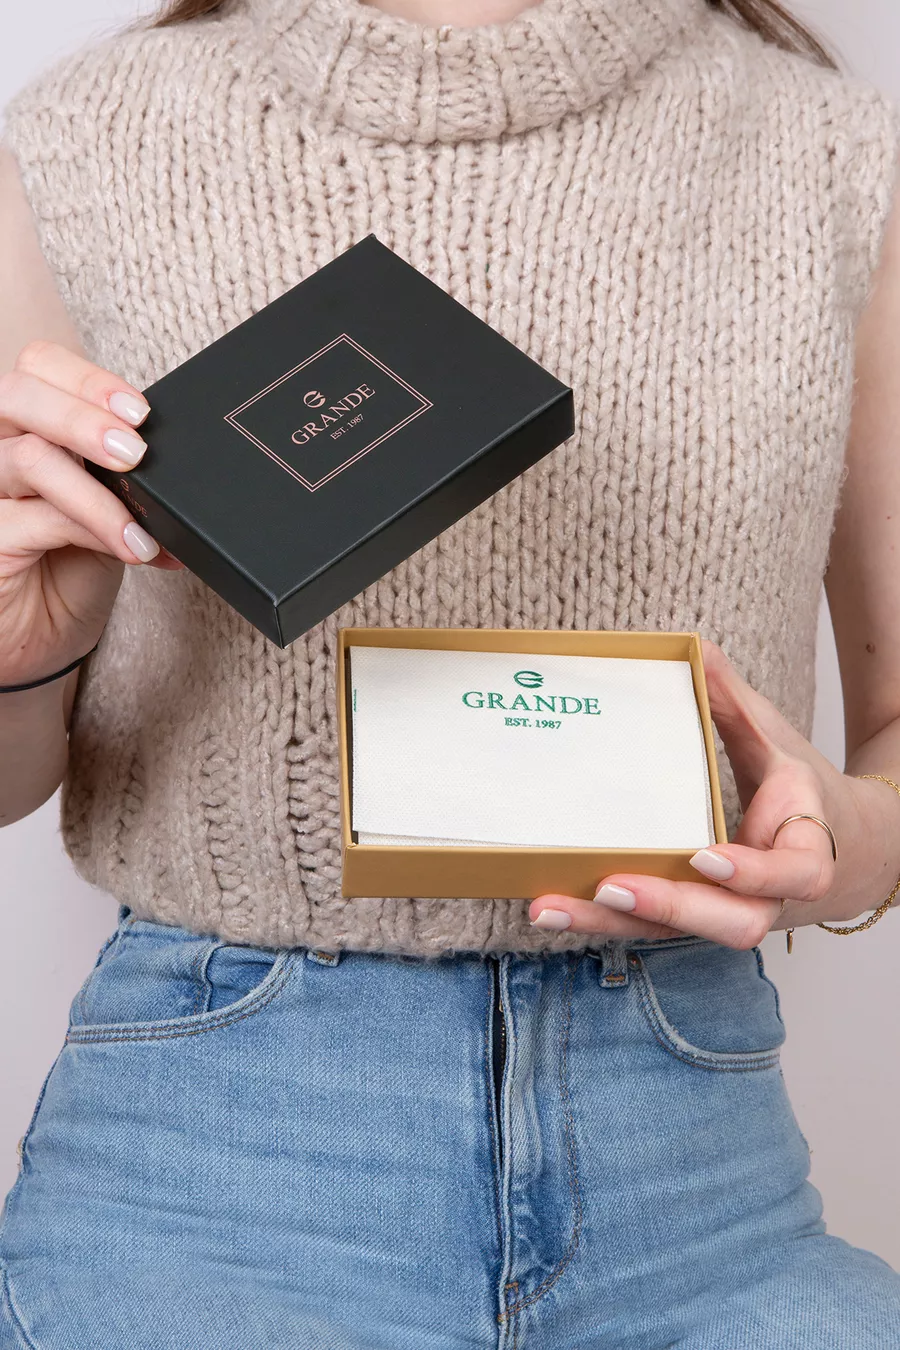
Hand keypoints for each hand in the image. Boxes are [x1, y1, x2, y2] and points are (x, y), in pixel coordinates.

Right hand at [0, 340, 181, 686]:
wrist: (40, 641)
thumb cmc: (67, 570)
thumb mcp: (106, 512)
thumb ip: (122, 478)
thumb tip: (181, 465)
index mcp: (22, 427)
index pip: (38, 368)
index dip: (87, 380)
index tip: (140, 411)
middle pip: (18, 393)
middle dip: (84, 414)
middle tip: (135, 451)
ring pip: (31, 457)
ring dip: (101, 490)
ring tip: (144, 520)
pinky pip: (38, 517)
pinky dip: (96, 528)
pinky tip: (132, 548)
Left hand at [529, 640, 893, 947]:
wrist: (842, 848)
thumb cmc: (800, 791)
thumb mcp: (776, 739)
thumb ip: (734, 701)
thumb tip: (697, 649)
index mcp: (805, 848)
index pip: (794, 873)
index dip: (753, 873)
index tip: (705, 855)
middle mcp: (770, 895)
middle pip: (733, 924)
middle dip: (670, 909)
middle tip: (610, 886)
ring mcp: (728, 913)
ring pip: (680, 936)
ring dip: (612, 926)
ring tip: (549, 906)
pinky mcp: (693, 919)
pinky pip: (651, 930)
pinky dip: (602, 922)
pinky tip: (550, 906)